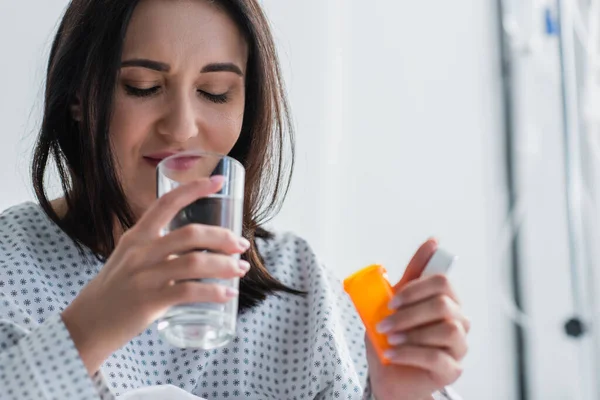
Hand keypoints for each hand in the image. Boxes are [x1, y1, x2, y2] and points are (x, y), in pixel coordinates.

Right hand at [61, 177, 250, 374]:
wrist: (88, 323)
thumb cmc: (116, 289)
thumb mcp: (131, 257)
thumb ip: (158, 247)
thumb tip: (199, 245)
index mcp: (137, 235)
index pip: (167, 202)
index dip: (194, 189)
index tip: (219, 181)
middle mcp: (140, 251)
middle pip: (191, 234)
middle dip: (223, 237)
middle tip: (242, 245)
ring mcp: (145, 276)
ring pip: (195, 263)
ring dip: (225, 266)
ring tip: (241, 270)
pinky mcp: (150, 301)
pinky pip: (190, 292)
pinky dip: (214, 292)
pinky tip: (228, 294)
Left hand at [367, 239, 469, 399]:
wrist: (388, 374)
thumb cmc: (394, 336)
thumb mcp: (397, 302)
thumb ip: (412, 274)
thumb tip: (432, 242)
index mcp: (446, 300)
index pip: (442, 282)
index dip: (416, 288)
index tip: (391, 301)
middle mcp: (458, 321)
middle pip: (443, 304)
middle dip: (409, 313)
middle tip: (384, 323)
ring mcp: (458, 346)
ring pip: (447, 329)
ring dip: (412, 333)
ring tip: (390, 339)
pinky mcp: (452, 369)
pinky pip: (437, 357)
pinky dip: (409, 353)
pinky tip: (392, 353)